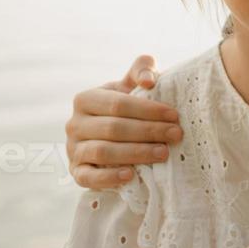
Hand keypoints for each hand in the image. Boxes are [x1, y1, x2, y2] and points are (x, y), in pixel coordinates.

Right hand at [65, 54, 182, 189]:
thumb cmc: (125, 107)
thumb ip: (142, 69)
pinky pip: (88, 177)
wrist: (109, 136)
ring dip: (135, 154)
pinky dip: (108, 178)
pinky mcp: (76, 172)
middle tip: (175, 135)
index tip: (174, 116)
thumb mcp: (131, 84)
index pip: (118, 104)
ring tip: (163, 153)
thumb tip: (149, 81)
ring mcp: (73, 149)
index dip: (148, 110)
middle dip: (148, 132)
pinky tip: (130, 175)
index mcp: (86, 99)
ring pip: (103, 152)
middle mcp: (74, 123)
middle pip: (113, 128)